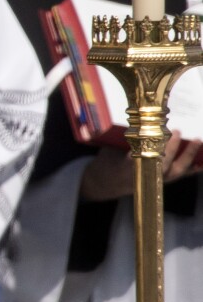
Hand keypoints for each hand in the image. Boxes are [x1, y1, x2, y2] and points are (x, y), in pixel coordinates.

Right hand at [80, 134, 202, 201]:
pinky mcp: (165, 180)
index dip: (147, 144)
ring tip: (197, 140)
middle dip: (170, 147)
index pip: (139, 155)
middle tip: (176, 132)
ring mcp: (157, 180)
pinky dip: (193, 169)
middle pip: (161, 162)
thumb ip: (122, 138)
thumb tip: (136, 119)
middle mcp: (144, 175)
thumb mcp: (109, 148)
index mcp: (125, 167)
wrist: (109, 182)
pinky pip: (181, 175)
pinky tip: (202, 162)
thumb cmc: (110, 160)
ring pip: (175, 169)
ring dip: (187, 155)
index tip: (151, 132)